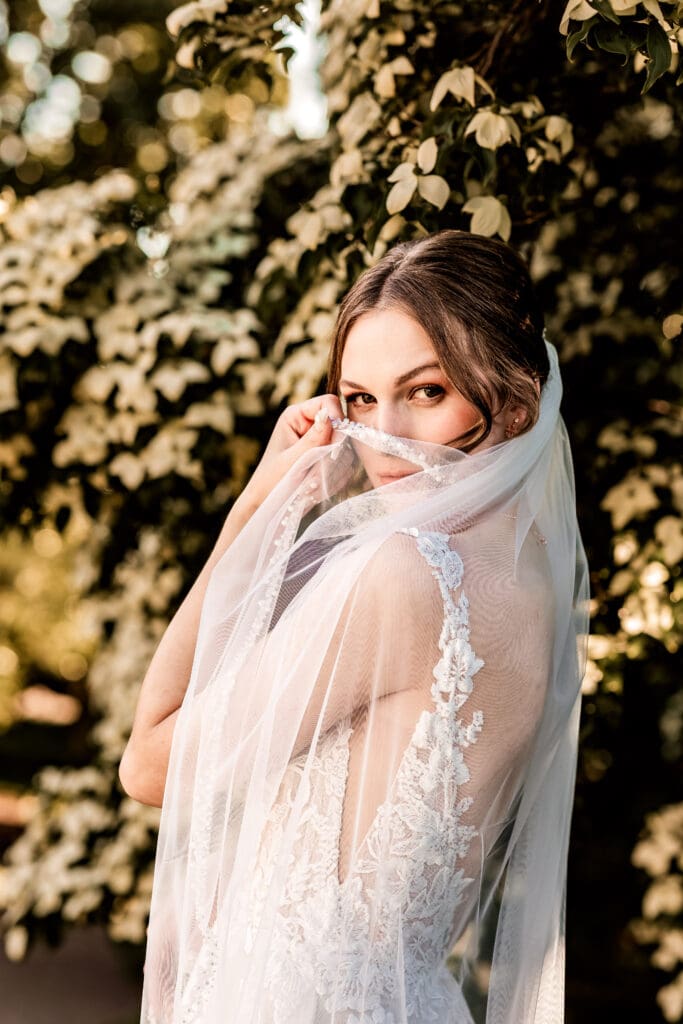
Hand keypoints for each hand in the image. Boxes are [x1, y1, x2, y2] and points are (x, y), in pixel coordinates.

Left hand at [238, 394, 344, 513]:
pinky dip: (336, 477)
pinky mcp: (330, 458)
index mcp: (297, 416)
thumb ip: (312, 439)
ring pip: (347, 447)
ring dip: (334, 467)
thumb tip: (330, 416)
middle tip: (318, 471)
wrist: (268, 503)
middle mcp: (312, 425)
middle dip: (335, 450)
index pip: (329, 403)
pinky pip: (347, 464)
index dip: (337, 419)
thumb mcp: (291, 460)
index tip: (335, 443)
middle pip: (342, 425)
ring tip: (313, 483)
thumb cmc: (272, 480)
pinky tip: (318, 488)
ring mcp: (323, 442)